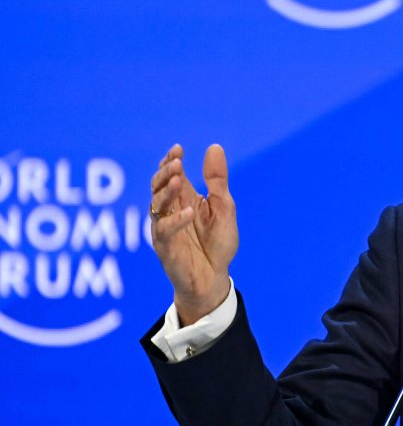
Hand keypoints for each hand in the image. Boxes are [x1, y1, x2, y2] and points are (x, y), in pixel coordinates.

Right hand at [149, 144, 238, 325]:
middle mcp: (171, 211)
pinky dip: (176, 220)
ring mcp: (165, 228)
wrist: (215, 278)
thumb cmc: (217, 243)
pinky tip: (188, 211)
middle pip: (158, 186)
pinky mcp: (165, 247)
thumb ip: (217, 180)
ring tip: (176, 179)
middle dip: (164, 173)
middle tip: (175, 162)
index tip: (178, 149)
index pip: (171, 175)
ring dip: (165, 191)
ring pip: (156, 205)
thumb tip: (214, 147)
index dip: (171, 161)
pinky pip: (165, 231)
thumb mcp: (223, 206)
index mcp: (184, 199)